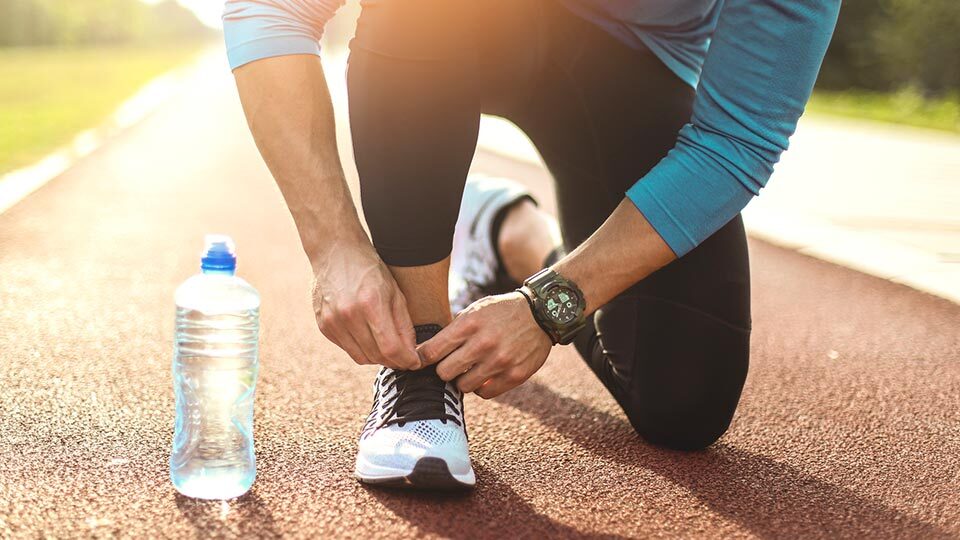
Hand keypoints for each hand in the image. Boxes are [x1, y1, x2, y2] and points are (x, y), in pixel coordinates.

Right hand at [311, 242, 419, 369]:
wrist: (336, 252)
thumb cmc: (370, 269)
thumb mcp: (395, 292)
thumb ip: (404, 325)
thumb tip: (411, 353)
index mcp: (370, 303)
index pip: (391, 348)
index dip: (406, 360)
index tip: (414, 362)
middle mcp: (348, 315)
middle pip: (376, 356)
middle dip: (394, 361)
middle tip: (404, 357)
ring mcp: (332, 321)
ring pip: (360, 357)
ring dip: (377, 358)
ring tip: (387, 347)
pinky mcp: (323, 326)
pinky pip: (347, 349)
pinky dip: (361, 348)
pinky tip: (368, 337)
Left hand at [418, 292, 551, 398]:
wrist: (541, 313)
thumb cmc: (502, 311)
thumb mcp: (475, 310)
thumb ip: (454, 330)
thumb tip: (424, 352)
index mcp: (470, 324)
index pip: (432, 351)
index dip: (422, 359)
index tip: (420, 362)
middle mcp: (483, 343)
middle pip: (444, 373)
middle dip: (444, 370)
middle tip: (450, 365)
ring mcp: (500, 361)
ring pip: (463, 386)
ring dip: (463, 380)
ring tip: (470, 370)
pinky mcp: (515, 375)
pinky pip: (484, 393)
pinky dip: (481, 387)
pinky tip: (485, 376)